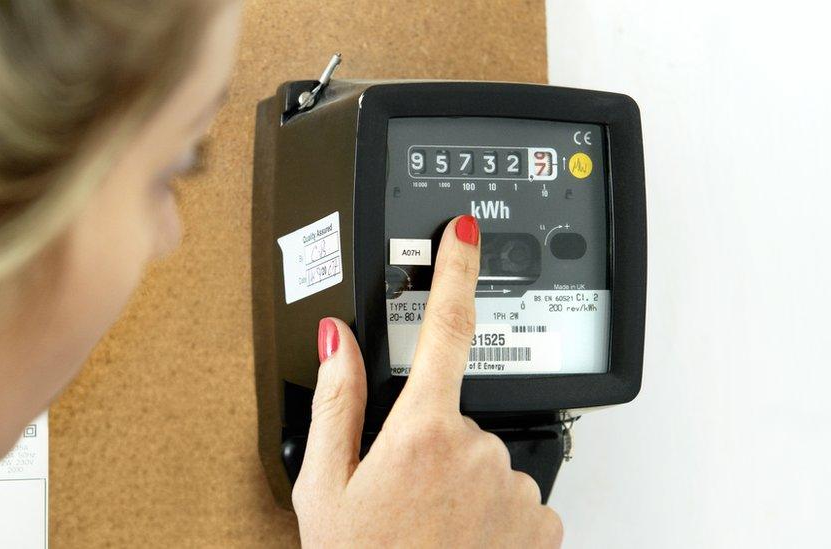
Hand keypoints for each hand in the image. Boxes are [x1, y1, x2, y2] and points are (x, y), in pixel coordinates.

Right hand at [293, 215, 562, 547]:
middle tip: (402, 491)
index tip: (467, 232)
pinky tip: (460, 536)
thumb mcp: (323, 486)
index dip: (457, 269)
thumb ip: (335, 402)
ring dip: (462, 478)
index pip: (446, 327)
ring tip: (428, 523)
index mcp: (422, 432)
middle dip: (433, 438)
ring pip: (488, 455)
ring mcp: (517, 489)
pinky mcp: (544, 522)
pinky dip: (492, 508)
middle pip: (460, 411)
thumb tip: (338, 341)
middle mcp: (480, 451)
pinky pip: (516, 493)